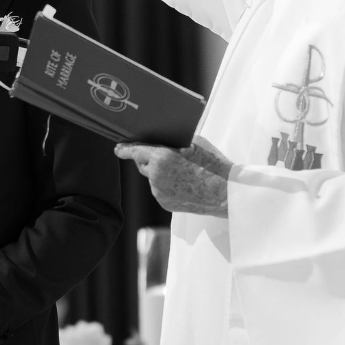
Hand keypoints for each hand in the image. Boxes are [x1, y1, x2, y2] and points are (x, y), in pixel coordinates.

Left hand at [116, 136, 232, 216]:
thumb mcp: (194, 143)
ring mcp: (159, 192)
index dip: (125, 149)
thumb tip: (164, 141)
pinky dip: (166, 185)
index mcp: (161, 158)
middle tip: (159, 155)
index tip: (118, 148)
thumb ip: (174, 142)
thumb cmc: (213, 165)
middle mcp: (156, 176)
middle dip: (146, 159)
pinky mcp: (165, 203)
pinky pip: (160, 190)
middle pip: (142, 165)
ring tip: (182, 172)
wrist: (226, 193)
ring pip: (152, 179)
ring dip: (159, 173)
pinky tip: (183, 183)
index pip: (135, 151)